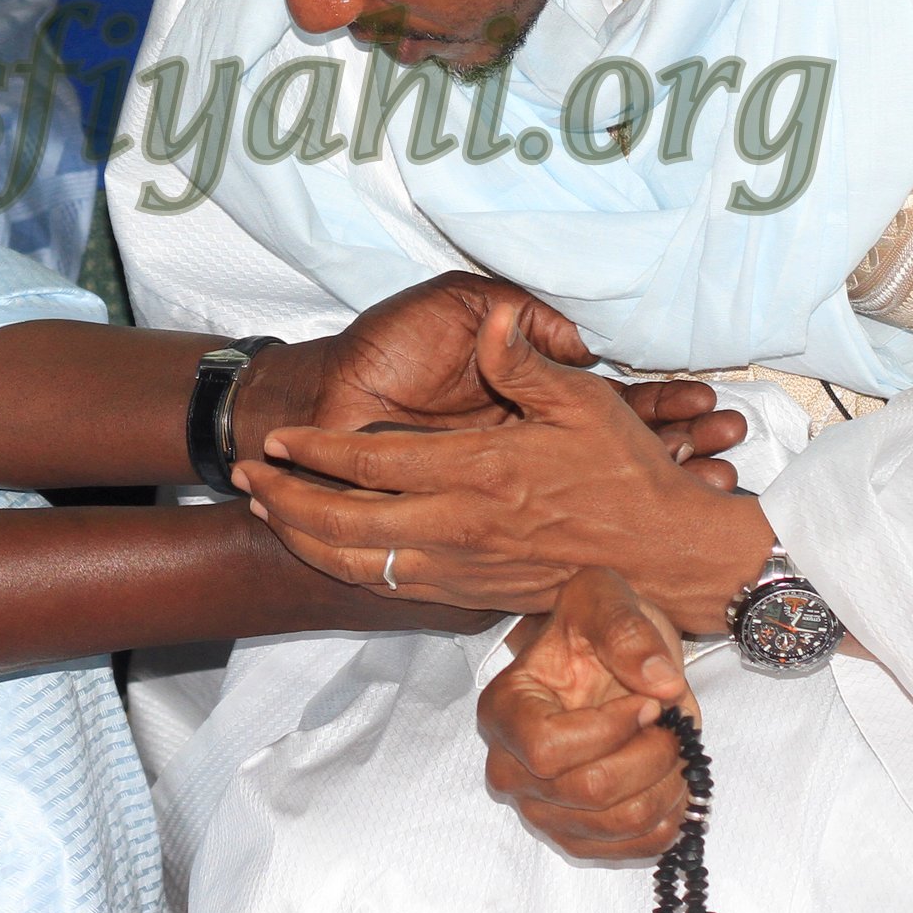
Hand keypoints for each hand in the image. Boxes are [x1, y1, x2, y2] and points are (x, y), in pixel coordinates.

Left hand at [242, 300, 774, 622]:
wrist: (668, 553)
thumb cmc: (629, 473)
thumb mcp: (585, 403)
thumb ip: (527, 362)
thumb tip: (496, 318)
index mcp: (481, 471)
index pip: (372, 464)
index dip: (314, 451)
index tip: (275, 437)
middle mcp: (463, 525)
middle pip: (346, 523)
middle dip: (286, 501)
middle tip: (245, 478)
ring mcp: (467, 566)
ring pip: (362, 565)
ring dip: (306, 541)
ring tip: (269, 515)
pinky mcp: (478, 593)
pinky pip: (396, 589)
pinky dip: (352, 573)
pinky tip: (331, 555)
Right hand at [479, 568, 699, 859]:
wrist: (599, 660)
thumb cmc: (591, 628)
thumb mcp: (603, 600)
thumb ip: (626, 631)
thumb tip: (661, 685)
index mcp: (504, 710)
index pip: (547, 749)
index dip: (608, 732)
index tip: (647, 703)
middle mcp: (510, 769)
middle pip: (588, 791)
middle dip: (650, 756)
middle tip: (673, 723)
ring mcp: (541, 809)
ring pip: (615, 823)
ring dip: (665, 786)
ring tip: (677, 746)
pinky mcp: (576, 835)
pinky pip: (629, 848)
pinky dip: (666, 818)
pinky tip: (674, 780)